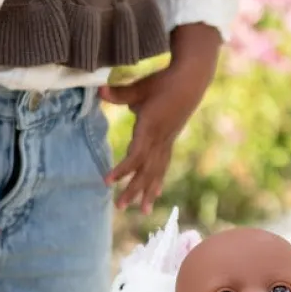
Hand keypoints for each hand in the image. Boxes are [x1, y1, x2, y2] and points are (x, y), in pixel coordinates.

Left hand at [100, 23, 218, 212]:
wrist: (192, 80)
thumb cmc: (164, 81)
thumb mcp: (140, 86)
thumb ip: (119, 93)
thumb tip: (98, 91)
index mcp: (150, 128)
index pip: (135, 156)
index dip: (122, 170)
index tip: (107, 182)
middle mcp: (160, 140)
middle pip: (145, 171)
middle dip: (133, 190)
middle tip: (120, 207)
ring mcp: (167, 141)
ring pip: (156, 172)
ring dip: (148, 192)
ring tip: (144, 212)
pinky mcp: (170, 140)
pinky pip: (164, 164)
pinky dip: (158, 179)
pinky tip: (157, 193)